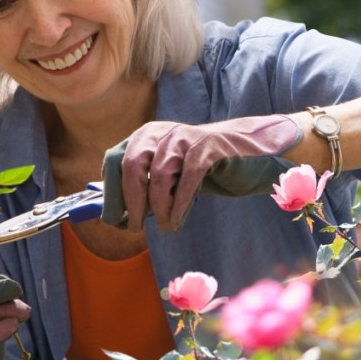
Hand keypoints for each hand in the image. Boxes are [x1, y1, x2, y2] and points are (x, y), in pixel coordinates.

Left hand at [103, 114, 301, 230]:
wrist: (250, 155)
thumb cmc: (205, 169)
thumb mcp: (171, 174)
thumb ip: (144, 184)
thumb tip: (114, 212)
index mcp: (147, 135)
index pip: (115, 160)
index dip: (110, 192)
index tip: (114, 219)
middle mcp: (163, 132)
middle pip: (132, 166)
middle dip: (130, 202)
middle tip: (134, 227)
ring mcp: (186, 138)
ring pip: (159, 175)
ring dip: (158, 208)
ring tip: (164, 225)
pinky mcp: (208, 148)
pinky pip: (186, 179)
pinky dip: (178, 205)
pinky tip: (176, 220)